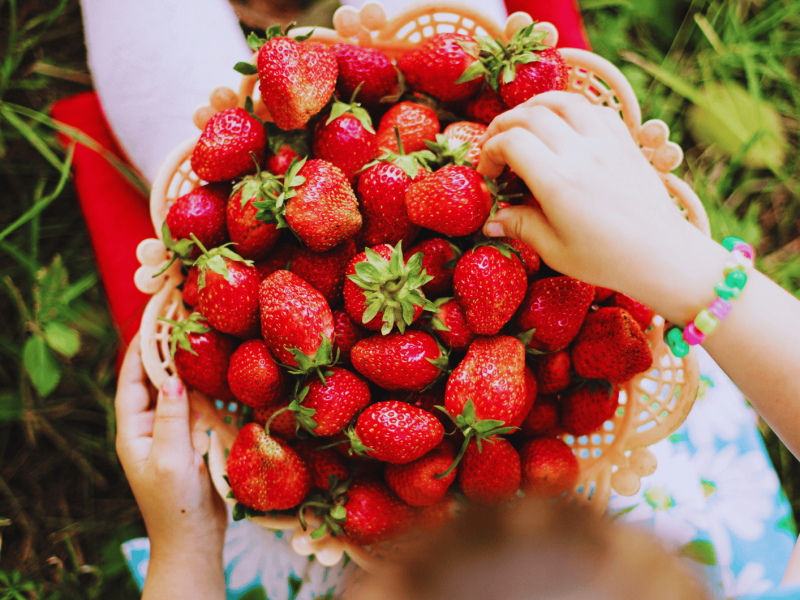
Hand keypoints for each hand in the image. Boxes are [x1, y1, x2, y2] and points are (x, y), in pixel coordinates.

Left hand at [115, 336, 226, 597]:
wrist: (193, 537)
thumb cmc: (174, 502)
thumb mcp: (170, 459)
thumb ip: (171, 418)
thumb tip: (173, 379)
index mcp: (133, 432)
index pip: (131, 382)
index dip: (139, 351)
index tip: (153, 322)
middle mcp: (149, 428)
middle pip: (153, 382)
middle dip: (164, 353)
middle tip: (181, 322)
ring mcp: (171, 434)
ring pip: (177, 392)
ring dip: (188, 369)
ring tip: (202, 339)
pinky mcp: (191, 441)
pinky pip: (197, 408)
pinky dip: (206, 390)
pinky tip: (218, 374)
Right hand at [477, 91, 723, 323]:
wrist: (662, 255)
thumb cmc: (606, 260)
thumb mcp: (554, 249)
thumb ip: (520, 226)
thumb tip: (491, 219)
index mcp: (558, 182)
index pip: (511, 142)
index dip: (489, 151)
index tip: (487, 172)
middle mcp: (581, 153)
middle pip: (530, 115)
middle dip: (504, 125)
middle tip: (496, 146)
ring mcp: (606, 143)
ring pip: (563, 101)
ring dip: (535, 107)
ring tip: (523, 124)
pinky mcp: (625, 142)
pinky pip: (593, 110)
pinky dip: (570, 110)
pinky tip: (563, 127)